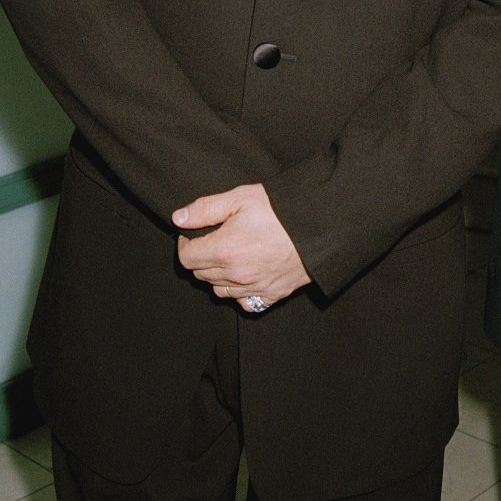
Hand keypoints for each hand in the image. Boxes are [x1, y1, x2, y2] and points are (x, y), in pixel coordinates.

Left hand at [172, 184, 310, 310]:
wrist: (321, 225)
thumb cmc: (282, 209)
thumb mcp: (241, 197)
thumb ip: (205, 209)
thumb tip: (179, 219)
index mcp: (224, 250)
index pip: (186, 258)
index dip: (186, 243)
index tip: (195, 233)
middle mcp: (237, 275)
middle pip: (201, 274)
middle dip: (202, 257)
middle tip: (214, 239)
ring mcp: (255, 288)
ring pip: (220, 290)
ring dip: (218, 275)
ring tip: (230, 255)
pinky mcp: (273, 294)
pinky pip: (245, 302)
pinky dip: (241, 292)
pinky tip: (247, 275)